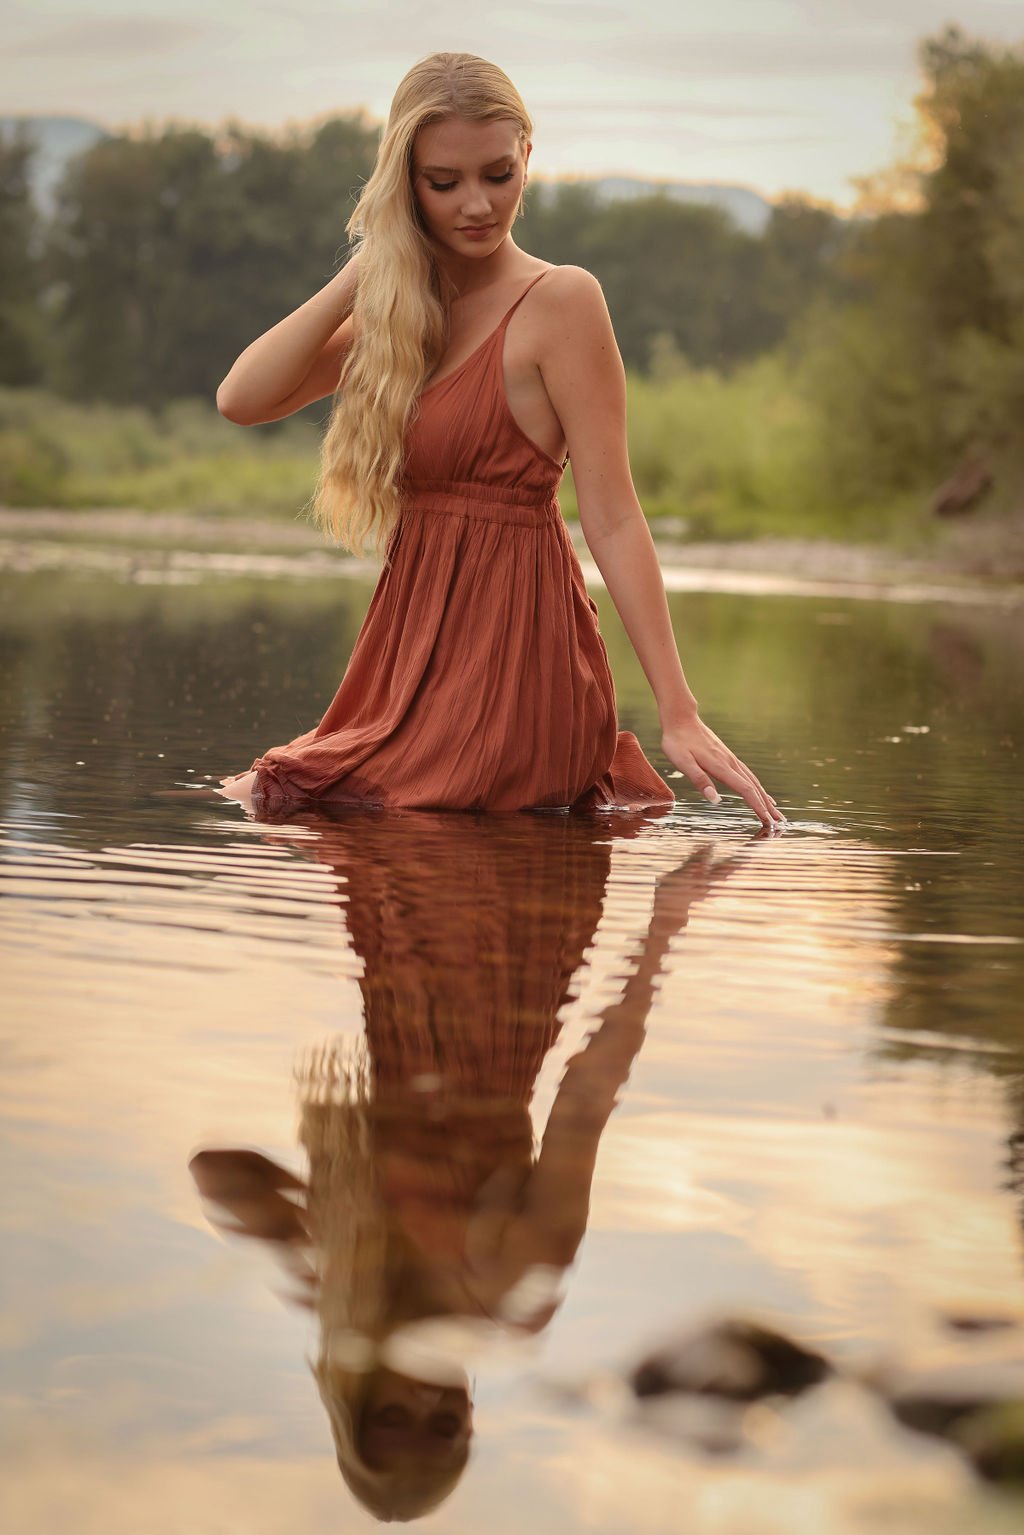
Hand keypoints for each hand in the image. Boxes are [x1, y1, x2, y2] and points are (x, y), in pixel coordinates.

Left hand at [661, 715, 783, 829]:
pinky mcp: (728, 758)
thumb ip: (699, 779)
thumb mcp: (682, 762)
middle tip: (779, 823)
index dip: (757, 806)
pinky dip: (757, 787)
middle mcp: (731, 763)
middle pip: (754, 788)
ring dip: (765, 798)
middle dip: (767, 807)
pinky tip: (760, 792)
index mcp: (721, 767)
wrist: (681, 719)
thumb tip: (715, 800)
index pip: (745, 790)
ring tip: (775, 812)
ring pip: (753, 782)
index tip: (767, 821)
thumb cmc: (678, 741)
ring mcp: (731, 760)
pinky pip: (747, 775)